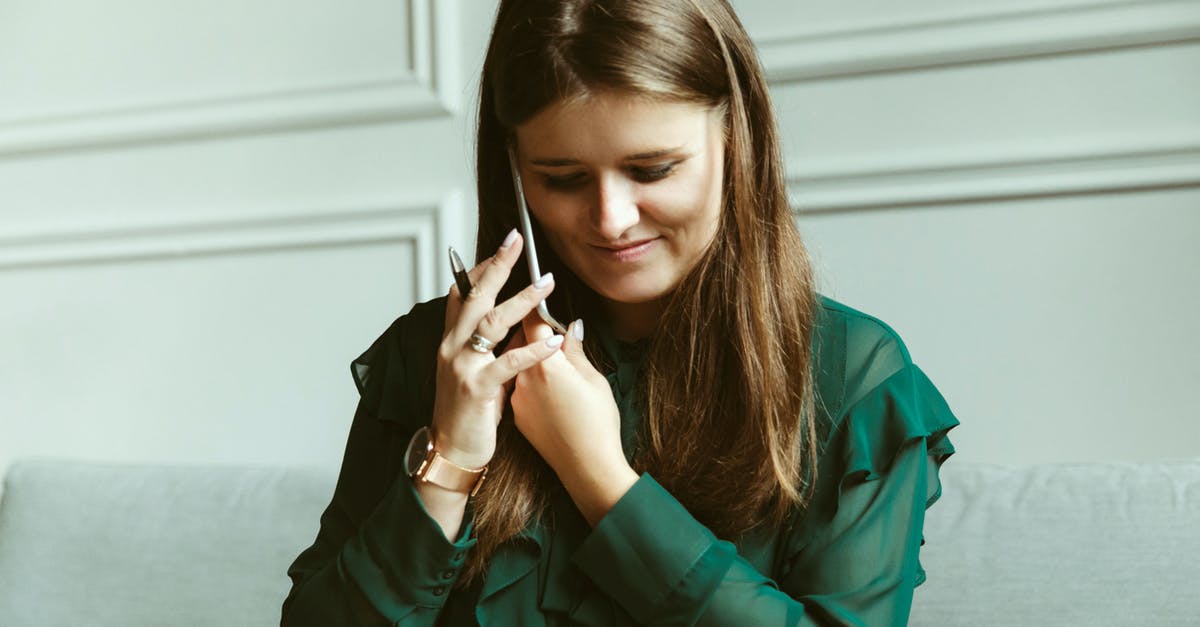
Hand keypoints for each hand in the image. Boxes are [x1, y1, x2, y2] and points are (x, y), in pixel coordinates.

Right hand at [430, 230, 564, 468]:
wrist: (451, 450)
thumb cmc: (467, 411)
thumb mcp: (477, 370)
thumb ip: (493, 346)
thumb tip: (520, 325)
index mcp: (451, 341)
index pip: (461, 293)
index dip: (481, 267)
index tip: (504, 247)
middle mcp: (452, 347)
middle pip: (475, 296)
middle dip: (497, 266)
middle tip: (517, 241)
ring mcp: (462, 366)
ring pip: (491, 322)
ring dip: (522, 300)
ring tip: (547, 284)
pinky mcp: (477, 389)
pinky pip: (508, 363)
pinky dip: (533, 350)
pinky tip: (553, 340)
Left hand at [510, 313, 638, 524]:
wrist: (586, 469)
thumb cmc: (598, 424)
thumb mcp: (594, 380)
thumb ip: (576, 350)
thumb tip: (570, 328)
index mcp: (546, 363)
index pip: (532, 319)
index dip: (535, 301)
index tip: (535, 287)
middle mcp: (525, 377)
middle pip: (520, 339)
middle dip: (530, 328)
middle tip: (544, 321)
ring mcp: (518, 397)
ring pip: (518, 363)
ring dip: (529, 354)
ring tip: (552, 359)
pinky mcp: (517, 414)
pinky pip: (519, 385)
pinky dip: (529, 379)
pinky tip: (549, 387)